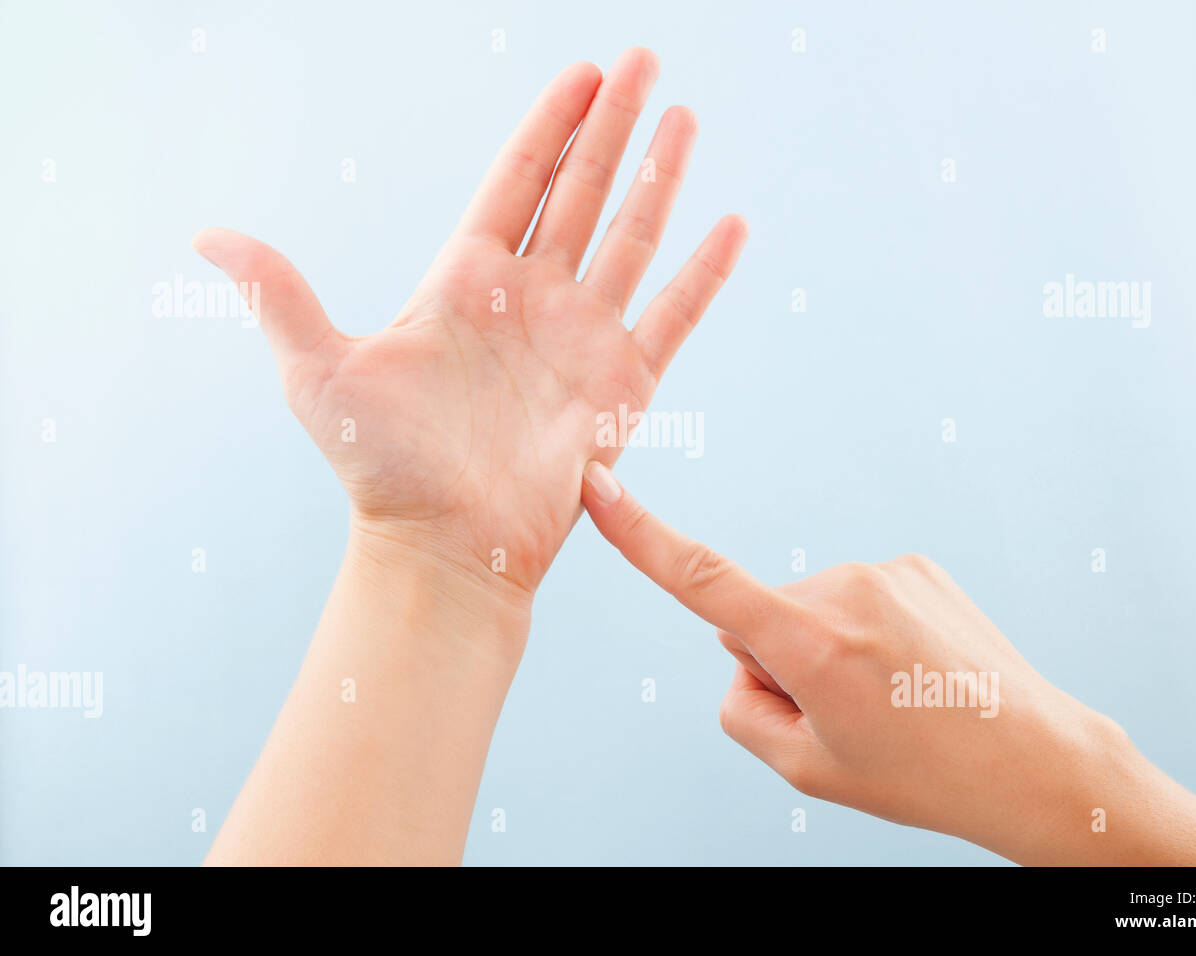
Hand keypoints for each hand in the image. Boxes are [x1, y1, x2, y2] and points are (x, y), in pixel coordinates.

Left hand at [193, 48, 746, 608]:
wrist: (446, 548)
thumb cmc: (381, 470)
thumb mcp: (319, 373)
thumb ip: (280, 295)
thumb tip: (205, 236)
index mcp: (467, 281)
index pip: (519, 179)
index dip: (552, 123)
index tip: (586, 72)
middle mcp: (532, 299)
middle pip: (582, 190)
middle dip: (615, 125)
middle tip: (647, 61)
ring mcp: (582, 338)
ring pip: (632, 238)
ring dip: (660, 178)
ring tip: (687, 118)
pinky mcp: (622, 386)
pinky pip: (674, 316)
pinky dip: (704, 273)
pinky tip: (730, 225)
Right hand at [580, 461, 1195, 864]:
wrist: (1032, 759)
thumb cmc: (917, 773)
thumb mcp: (805, 769)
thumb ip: (741, 708)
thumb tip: (742, 654)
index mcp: (809, 642)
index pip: (702, 581)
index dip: (640, 535)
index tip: (598, 484)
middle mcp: (843, 588)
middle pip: (761, 617)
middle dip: (782, 658)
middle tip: (850, 711)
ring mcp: (885, 570)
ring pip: (809, 606)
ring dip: (828, 645)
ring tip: (892, 694)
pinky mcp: (915, 564)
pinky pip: (853, 594)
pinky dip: (867, 628)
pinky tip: (912, 667)